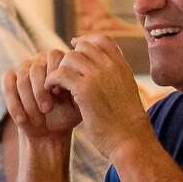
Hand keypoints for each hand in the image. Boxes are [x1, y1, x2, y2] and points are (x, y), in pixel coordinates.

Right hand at [3, 49, 80, 141]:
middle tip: (47, 110)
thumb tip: (76, 79)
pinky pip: (8, 87)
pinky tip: (22, 119)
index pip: (54, 56)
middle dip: (40, 91)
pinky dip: (15, 105)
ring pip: (22, 80)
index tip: (58, 93)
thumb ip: (79, 89)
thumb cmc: (67, 114)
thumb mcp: (78, 104)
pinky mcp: (10, 79)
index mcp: (59, 61)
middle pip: (36, 68)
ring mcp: (23, 69)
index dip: (54, 73)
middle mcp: (40, 61)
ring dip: (29, 102)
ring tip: (38, 120)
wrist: (49, 129)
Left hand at [44, 35, 151, 162]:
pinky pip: (60, 74)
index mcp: (122, 66)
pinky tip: (52, 91)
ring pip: (69, 58)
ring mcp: (98, 76)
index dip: (85, 41)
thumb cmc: (126, 124)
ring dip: (59, 71)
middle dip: (69, 59)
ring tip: (57, 87)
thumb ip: (114, 78)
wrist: (130, 141)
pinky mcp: (85, 89)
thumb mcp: (125, 92)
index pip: (102, 40)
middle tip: (63, 76)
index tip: (74, 49)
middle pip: (82, 47)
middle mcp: (111, 67)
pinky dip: (51, 81)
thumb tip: (98, 70)